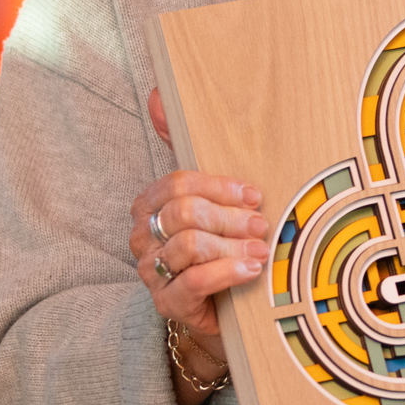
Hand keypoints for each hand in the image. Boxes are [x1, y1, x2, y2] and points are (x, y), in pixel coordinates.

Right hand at [130, 87, 268, 358]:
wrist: (221, 310)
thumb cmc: (219, 247)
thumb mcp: (213, 199)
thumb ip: (189, 148)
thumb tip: (158, 94)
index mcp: (150, 204)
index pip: (179, 184)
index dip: (220, 188)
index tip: (255, 195)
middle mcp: (143, 236)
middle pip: (185, 213)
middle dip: (229, 217)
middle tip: (262, 224)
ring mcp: (151, 271)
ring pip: (190, 246)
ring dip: (233, 246)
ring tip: (262, 250)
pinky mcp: (167, 303)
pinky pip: (193, 282)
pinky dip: (227, 273)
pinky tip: (251, 270)